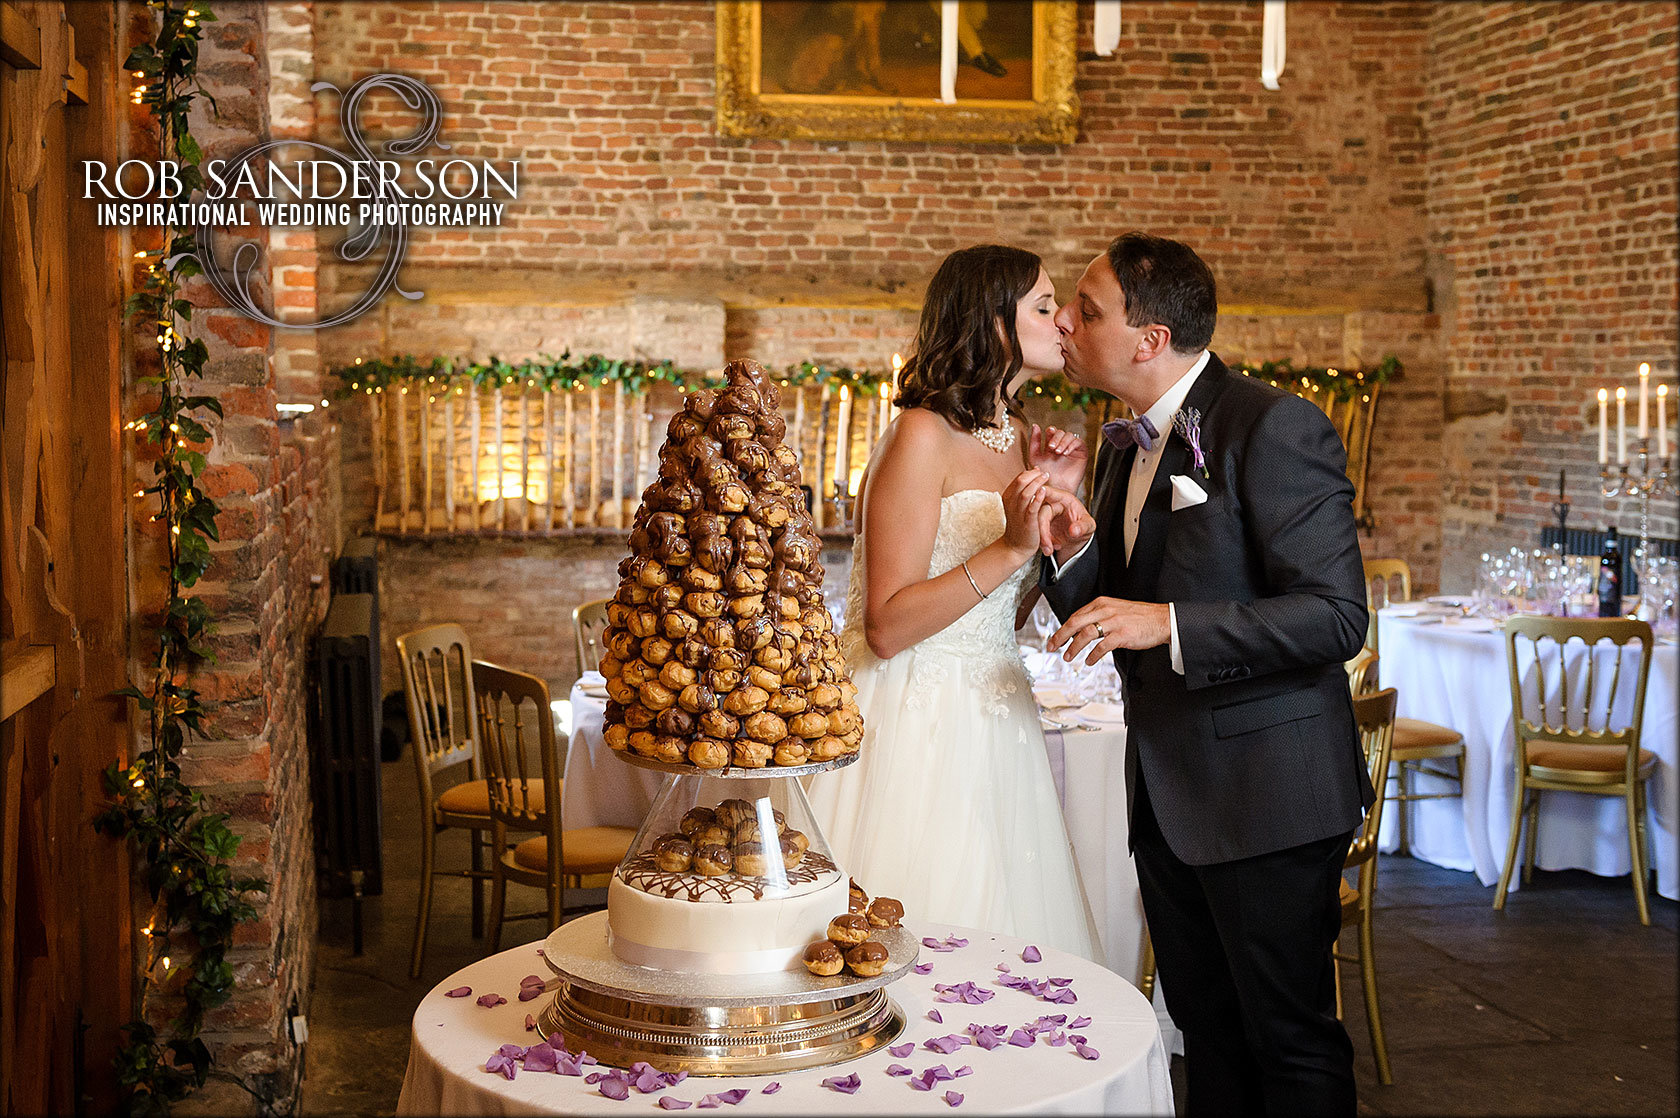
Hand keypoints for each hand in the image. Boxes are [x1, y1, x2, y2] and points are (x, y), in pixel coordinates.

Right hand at [1001, 469, 1049, 556]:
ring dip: (1037, 483)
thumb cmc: (1018, 526)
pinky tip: (1044, 491)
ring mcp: (1018, 512)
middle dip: (1033, 475)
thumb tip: (1034, 473)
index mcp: (1008, 497)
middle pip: (1020, 481)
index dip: (1029, 473)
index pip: (1018, 478)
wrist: (1015, 547)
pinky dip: (1038, 497)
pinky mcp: (1027, 521)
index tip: (1039, 472)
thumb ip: (1023, 491)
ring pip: (1025, 492)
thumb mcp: (1016, 506)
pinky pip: (1032, 507)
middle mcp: (1011, 503)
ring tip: (1046, 478)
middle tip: (1044, 474)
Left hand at [1029, 424, 1088, 492]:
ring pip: (1069, 435)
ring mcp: (1071, 448)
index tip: (1047, 437)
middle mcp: (1061, 445)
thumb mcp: (1035, 458)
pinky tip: (1066, 453)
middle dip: (1055, 437)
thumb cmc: (1045, 476)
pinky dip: (1072, 445)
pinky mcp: (1081, 452)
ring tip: (1058, 452)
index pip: (1051, 432)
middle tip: (1052, 447)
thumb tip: (1035, 425)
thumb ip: (1034, 443)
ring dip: (1063, 441)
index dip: (1049, 432)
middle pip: (1060, 432)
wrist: (1056, 490)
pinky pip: (1078, 442)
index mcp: (1050, 446)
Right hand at [1037, 487, 1094, 556]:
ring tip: (1050, 550)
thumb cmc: (1084, 526)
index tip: (1034, 502)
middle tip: (1049, 546)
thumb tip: (1073, 531)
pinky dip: (1042, 542)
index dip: (1039, 495)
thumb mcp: (1088, 526)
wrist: (1079, 538)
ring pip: (1035, 524)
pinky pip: (1036, 532)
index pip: (1049, 492)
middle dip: (1042, 531)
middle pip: (1040, 512)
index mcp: (1063, 498)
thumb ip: (1082, 527)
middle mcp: (1051, 504)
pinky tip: (1052, 548)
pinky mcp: (1041, 526)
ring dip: (1041, 539)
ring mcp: (1045, 515)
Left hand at [1049, 597, 1171, 665]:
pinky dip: (1093, 655)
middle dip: (1060, 636)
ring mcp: (1114, 622)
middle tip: (1052, 647)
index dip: (1063, 628)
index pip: (1076, 615)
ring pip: (1086, 634)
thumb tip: (1081, 629)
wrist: (1163, 619)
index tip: (1055, 639)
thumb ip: (1099, 616)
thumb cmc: (1140, 617)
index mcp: (1102, 603)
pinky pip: (1102, 646)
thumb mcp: (1116, 610)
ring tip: (1068, 657)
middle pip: (1075, 623)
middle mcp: (1105, 610)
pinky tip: (1089, 661)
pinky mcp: (1122, 634)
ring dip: (1074, 647)